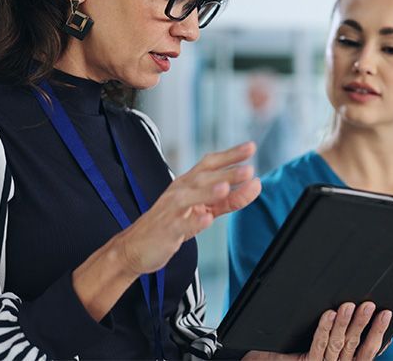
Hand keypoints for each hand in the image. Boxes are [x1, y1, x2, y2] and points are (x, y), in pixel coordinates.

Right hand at [115, 141, 261, 274]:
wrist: (136, 246)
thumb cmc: (172, 222)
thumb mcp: (205, 209)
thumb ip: (230, 199)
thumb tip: (256, 185)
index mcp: (189, 183)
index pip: (210, 163)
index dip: (229, 155)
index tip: (250, 147)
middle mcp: (180, 192)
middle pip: (203, 178)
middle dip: (226, 173)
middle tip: (248, 169)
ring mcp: (172, 210)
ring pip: (190, 197)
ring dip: (208, 192)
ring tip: (225, 188)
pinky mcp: (167, 230)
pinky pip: (180, 224)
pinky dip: (193, 221)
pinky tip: (206, 219)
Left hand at [243, 302, 392, 360]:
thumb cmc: (289, 357)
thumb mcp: (322, 351)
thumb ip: (342, 343)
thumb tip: (363, 322)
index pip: (367, 352)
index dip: (378, 334)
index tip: (388, 314)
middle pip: (354, 346)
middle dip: (364, 324)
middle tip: (372, 304)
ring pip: (338, 345)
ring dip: (346, 323)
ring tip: (351, 304)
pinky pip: (317, 345)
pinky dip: (324, 328)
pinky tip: (329, 314)